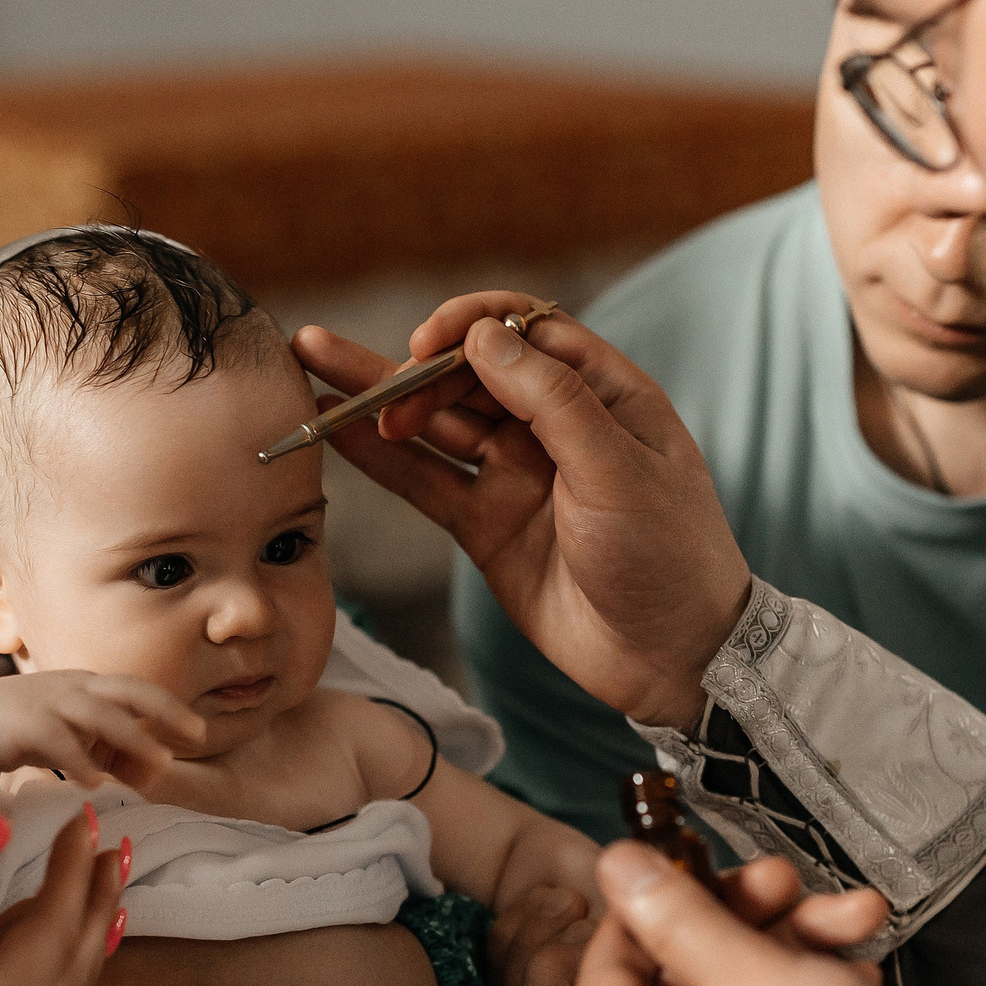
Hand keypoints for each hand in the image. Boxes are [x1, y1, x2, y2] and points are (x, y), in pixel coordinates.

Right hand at [0, 669, 204, 789]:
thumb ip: (117, 755)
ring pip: (100, 715)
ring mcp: (51, 702)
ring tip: (160, 765)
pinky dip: (78, 760)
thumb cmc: (32, 730)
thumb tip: (158, 772)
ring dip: (133, 739)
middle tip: (198, 734)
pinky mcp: (24, 724)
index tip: (200, 733)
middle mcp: (76, 687)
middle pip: (128, 691)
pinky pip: (57, 740)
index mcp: (92, 687)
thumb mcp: (81, 741)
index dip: (171, 709)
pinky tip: (94, 783)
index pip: (140, 692)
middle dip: (165, 710)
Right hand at [293, 300, 751, 728]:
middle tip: (384, 391)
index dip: (473, 327)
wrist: (675, 658)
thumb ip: (552, 401)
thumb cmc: (671, 557)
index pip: (526, 331)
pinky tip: (332, 429)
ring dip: (379, 398)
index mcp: (603, 394)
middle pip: (471, 373)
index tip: (431, 346)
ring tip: (310, 368)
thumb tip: (485, 338)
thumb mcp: (619, 470)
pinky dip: (379, 458)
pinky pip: (425, 481)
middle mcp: (555, 426)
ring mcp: (517, 475)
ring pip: (436, 423)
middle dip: (418, 368)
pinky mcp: (488, 526)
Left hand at [575, 842, 923, 985]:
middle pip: (683, 971)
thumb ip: (674, 911)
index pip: (605, 962)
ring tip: (858, 915)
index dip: (644, 906)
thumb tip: (614, 865)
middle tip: (787, 878)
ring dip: (798, 943)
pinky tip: (862, 970)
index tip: (688, 866)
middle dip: (747, 914)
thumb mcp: (743, 967)